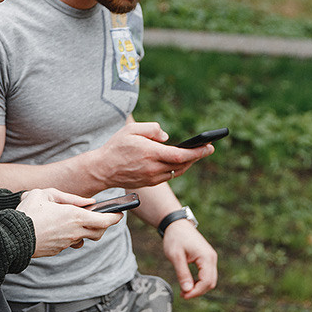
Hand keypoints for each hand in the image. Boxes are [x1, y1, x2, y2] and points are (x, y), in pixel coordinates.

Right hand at [20, 188, 123, 257]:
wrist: (12, 235)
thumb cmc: (28, 211)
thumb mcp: (46, 194)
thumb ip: (69, 197)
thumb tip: (88, 202)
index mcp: (75, 216)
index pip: (105, 220)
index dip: (115, 217)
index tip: (120, 213)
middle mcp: (75, 232)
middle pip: (98, 232)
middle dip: (103, 225)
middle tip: (102, 217)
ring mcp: (66, 243)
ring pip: (83, 238)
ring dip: (84, 231)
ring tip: (76, 221)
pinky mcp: (57, 250)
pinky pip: (68, 243)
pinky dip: (68, 235)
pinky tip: (58, 228)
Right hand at [88, 123, 212, 189]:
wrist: (102, 170)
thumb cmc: (116, 147)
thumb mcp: (131, 129)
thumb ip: (151, 128)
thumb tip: (166, 137)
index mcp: (150, 153)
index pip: (180, 155)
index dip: (197, 152)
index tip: (209, 146)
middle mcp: (153, 168)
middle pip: (183, 164)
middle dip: (197, 156)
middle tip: (208, 148)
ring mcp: (152, 177)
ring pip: (177, 171)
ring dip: (189, 163)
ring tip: (196, 154)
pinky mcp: (150, 182)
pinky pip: (169, 175)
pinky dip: (178, 168)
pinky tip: (181, 161)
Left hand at [162, 219, 216, 298]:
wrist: (176, 224)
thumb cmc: (175, 237)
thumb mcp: (175, 256)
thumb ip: (182, 273)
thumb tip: (187, 290)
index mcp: (206, 257)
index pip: (206, 282)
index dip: (196, 292)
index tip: (183, 295)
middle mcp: (212, 258)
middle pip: (211, 283)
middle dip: (198, 291)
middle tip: (183, 294)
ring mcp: (210, 258)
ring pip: (210, 280)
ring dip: (198, 287)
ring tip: (184, 289)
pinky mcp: (206, 258)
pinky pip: (207, 274)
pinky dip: (199, 281)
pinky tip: (188, 283)